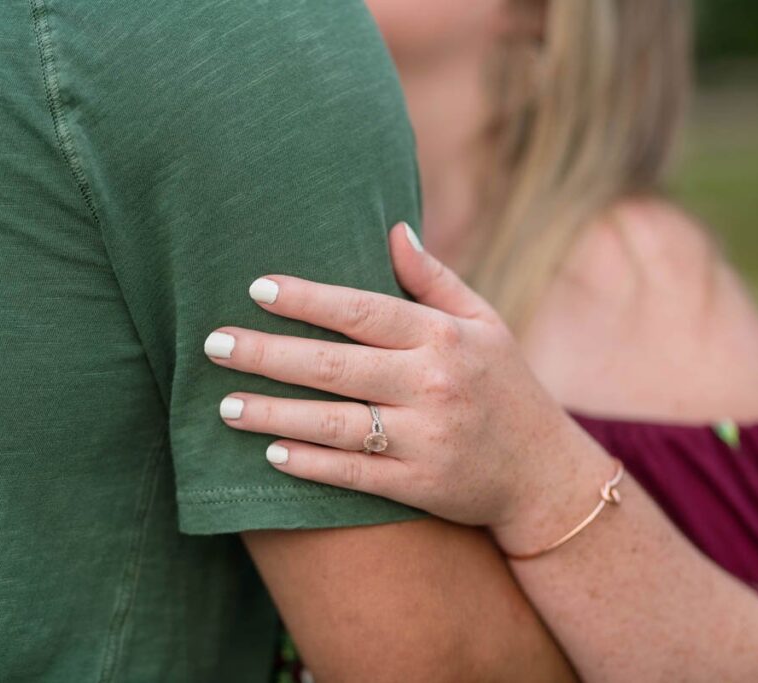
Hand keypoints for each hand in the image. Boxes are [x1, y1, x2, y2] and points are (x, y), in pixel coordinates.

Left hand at [204, 222, 585, 529]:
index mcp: (444, 337)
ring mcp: (425, 439)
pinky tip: (271, 453)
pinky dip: (310, 464)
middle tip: (213, 344)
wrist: (544, 473)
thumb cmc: (504, 385)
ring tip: (225, 404)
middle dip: (268, 353)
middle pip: (335, 366)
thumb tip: (391, 228)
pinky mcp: (418, 486)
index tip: (257, 288)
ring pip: (335, 423)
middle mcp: (433, 385)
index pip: (363, 311)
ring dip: (274, 413)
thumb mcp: (484, 322)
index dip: (307, 300)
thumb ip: (433, 279)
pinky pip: (353, 473)